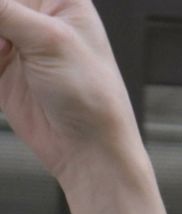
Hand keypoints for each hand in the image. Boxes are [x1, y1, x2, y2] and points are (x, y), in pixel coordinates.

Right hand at [0, 0, 140, 185]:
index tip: (5, 15)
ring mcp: (18, 43)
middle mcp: (38, 17)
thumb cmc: (92, 97)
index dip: (8, 1)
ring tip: (3, 54)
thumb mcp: (49, 40)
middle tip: (3, 43)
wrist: (90, 151)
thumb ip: (6, 11)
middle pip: (2, 5)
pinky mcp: (3, 69)